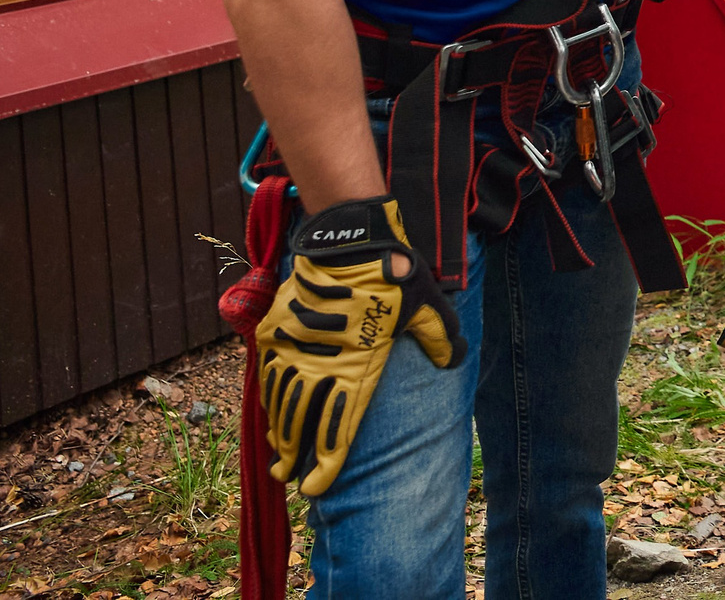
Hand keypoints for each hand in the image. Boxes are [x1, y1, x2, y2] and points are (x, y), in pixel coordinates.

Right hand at [258, 197, 462, 498]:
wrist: (349, 238)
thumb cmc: (393, 272)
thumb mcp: (426, 304)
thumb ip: (441, 335)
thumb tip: (455, 360)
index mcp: (358, 365)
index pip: (338, 425)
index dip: (326, 461)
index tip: (316, 487)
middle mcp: (321, 362)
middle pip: (302, 419)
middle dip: (294, 453)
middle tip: (287, 478)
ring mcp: (294, 346)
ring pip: (281, 399)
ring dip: (278, 429)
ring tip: (278, 454)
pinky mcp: (276, 329)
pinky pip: (268, 373)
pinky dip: (268, 397)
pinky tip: (270, 413)